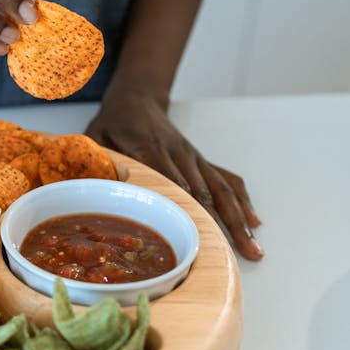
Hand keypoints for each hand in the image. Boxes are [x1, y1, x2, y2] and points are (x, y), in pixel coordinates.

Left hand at [86, 89, 263, 260]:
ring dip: (239, 218)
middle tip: (241, 253)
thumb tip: (95, 190)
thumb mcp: (96, 138)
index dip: (192, 210)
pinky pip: (225, 179)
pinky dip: (241, 199)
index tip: (205, 236)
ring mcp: (193, 157)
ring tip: (254, 246)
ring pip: (222, 189)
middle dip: (225, 224)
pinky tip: (253, 220)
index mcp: (151, 150)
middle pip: (206, 193)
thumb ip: (97, 163)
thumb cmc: (114, 122)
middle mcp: (179, 154)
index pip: (176, 184)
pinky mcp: (200, 160)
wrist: (137, 97)